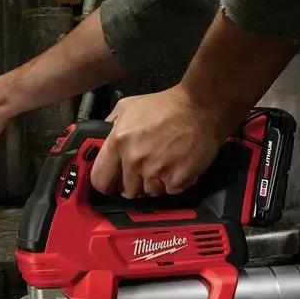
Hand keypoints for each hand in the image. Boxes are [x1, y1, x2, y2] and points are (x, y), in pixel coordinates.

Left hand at [90, 86, 223, 196]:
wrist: (199, 107)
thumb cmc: (165, 106)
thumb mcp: (127, 107)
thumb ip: (110, 126)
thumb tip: (100, 141)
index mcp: (118, 142)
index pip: (99, 179)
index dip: (105, 183)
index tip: (111, 182)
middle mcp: (134, 160)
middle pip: (126, 191)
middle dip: (133, 183)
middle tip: (143, 169)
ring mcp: (156, 171)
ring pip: (149, 192)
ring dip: (154, 183)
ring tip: (163, 163)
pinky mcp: (177, 179)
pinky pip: (169, 191)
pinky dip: (173, 182)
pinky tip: (176, 165)